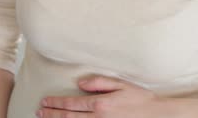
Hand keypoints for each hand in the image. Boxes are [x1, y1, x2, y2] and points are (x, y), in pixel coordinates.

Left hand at [38, 76, 180, 117]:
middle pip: (69, 117)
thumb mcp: (120, 84)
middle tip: (39, 111)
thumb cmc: (141, 99)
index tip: (45, 101)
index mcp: (101, 104)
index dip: (56, 103)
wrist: (158, 116)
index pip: (72, 103)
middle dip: (52, 114)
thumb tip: (80, 83)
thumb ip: (98, 82)